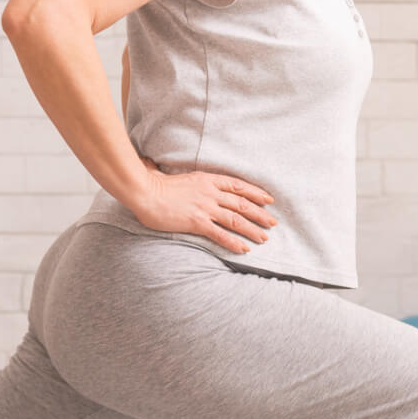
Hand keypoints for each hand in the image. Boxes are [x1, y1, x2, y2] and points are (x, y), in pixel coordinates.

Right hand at [131, 155, 276, 253]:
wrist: (144, 193)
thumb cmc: (153, 184)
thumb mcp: (175, 176)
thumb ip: (182, 178)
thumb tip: (162, 169)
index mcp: (206, 179)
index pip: (238, 186)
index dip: (256, 193)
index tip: (268, 200)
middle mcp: (210, 193)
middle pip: (242, 203)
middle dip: (260, 214)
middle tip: (273, 223)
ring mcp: (205, 208)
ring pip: (236, 219)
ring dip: (252, 230)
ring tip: (264, 238)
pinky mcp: (197, 222)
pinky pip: (220, 234)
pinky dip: (234, 242)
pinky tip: (244, 249)